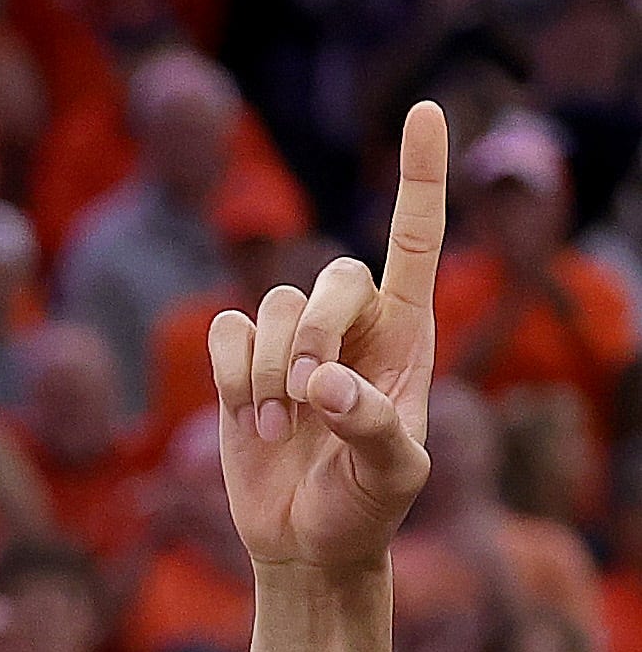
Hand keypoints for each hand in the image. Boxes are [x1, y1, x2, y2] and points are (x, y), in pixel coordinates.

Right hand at [215, 100, 442, 580]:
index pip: (417, 237)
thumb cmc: (367, 508)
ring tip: (277, 429)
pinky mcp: (240, 365)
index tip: (426, 109)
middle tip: (304, 400)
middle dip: (311, 335)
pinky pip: (224, 328)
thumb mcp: (395, 476)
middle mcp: (353, 325)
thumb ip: (373, 425)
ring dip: (266, 373)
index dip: (420, 175)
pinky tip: (243, 414)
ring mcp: (293, 343)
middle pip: (330, 278)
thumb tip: (323, 384)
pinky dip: (229, 371)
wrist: (306, 542)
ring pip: (271, 307)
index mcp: (408, 334)